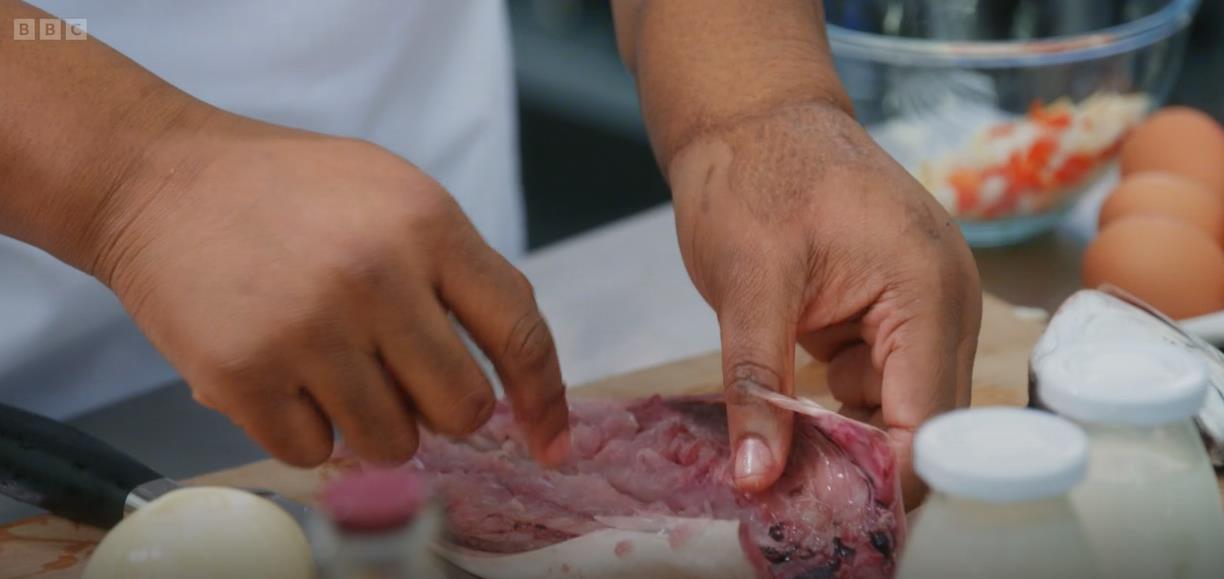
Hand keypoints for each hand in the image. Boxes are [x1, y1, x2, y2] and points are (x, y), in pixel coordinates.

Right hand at [85, 110, 570, 467]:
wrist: (158, 179)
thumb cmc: (289, 192)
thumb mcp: (397, 196)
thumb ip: (458, 272)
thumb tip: (514, 376)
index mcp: (427, 225)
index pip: (520, 332)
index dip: (544, 398)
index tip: (550, 441)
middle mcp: (376, 277)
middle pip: (462, 408)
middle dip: (441, 409)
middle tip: (402, 379)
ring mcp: (308, 329)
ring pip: (393, 444)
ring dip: (373, 423)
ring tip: (333, 369)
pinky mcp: (244, 375)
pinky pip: (314, 453)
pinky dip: (306, 431)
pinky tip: (283, 377)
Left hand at [668, 103, 980, 503]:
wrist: (750, 117)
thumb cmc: (751, 177)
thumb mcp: (747, 285)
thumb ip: (757, 383)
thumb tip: (756, 477)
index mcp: (927, 290)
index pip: (934, 421)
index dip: (891, 481)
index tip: (841, 524)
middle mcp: (944, 301)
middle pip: (929, 421)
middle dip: (869, 468)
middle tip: (803, 507)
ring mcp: (922, 304)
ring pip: (903, 407)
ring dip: (851, 441)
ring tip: (788, 470)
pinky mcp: (892, 310)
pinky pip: (881, 381)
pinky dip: (842, 408)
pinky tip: (796, 422)